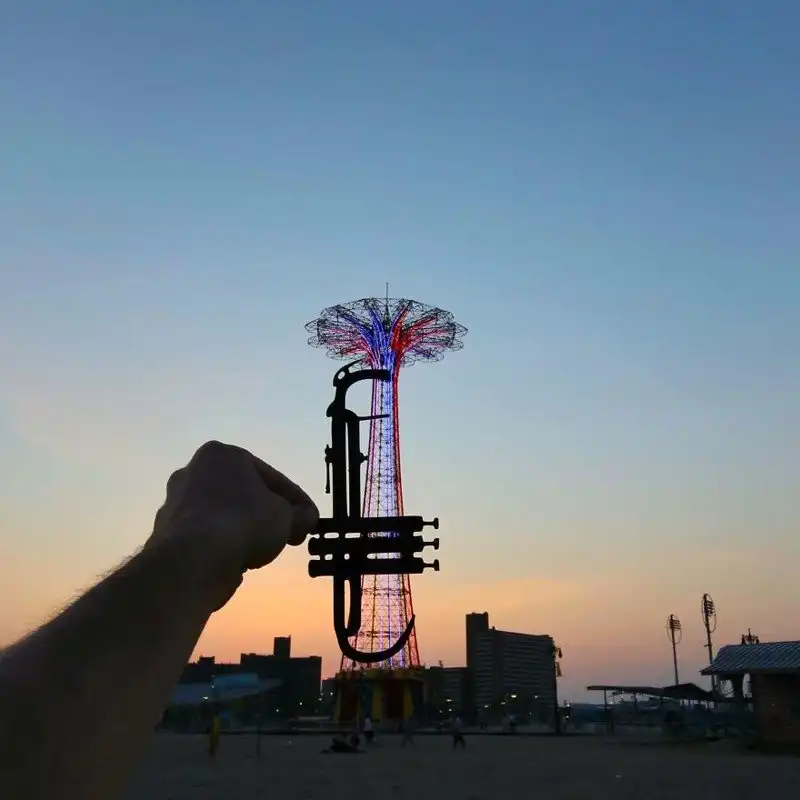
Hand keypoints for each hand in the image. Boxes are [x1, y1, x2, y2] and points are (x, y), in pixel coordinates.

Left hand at [149, 440, 318, 608]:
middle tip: (289, 534)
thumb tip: (306, 518)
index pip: (270, 476)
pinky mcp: (167, 535)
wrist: (193, 560)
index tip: (309, 519)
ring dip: (245, 530)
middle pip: (243, 494)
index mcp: (221, 455)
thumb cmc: (244, 522)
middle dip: (267, 514)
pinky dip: (223, 547)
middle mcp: (192, 472)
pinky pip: (206, 538)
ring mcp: (176, 504)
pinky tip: (239, 562)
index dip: (296, 499)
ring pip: (223, 516)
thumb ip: (299, 515)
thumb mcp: (287, 517)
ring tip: (265, 551)